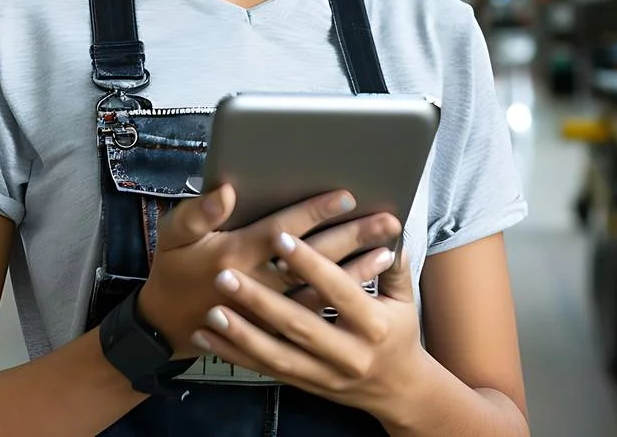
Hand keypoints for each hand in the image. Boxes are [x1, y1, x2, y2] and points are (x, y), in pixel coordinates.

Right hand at [135, 185, 400, 358]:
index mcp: (234, 254)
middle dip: (351, 237)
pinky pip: (318, 312)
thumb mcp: (172, 236)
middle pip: (313, 259)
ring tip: (387, 248)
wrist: (165, 328)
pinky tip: (370, 275)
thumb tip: (228, 189)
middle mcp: (257, 283)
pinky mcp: (276, 328)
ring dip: (356, 269)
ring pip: (322, 289)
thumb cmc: (173, 272)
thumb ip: (198, 212)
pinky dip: (345, 294)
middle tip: (386, 219)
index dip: (314, 212)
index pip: (282, 229)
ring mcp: (269, 311)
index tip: (347, 195)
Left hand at [190, 231, 431, 419]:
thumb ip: (394, 264)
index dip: (310, 264)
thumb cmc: (399, 334)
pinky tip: (211, 339)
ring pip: (277, 355)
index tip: (282, 236)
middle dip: (261, 300)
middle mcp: (349, 353)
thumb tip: (390, 226)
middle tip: (227, 275)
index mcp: (374, 325)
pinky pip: (267, 371)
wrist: (399, 390)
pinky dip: (236, 355)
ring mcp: (326, 374)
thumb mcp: (405, 299)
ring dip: (242, 333)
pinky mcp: (307, 386)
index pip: (338, 290)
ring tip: (213, 309)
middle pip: (300, 325)